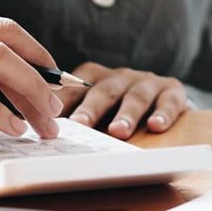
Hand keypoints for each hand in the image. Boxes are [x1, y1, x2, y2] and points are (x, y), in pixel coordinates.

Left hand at [56, 62, 188, 138]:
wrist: (165, 101)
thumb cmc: (119, 110)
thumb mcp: (94, 111)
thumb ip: (71, 117)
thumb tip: (38, 134)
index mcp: (94, 78)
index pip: (74, 88)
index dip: (61, 103)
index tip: (47, 118)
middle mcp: (119, 77)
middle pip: (103, 91)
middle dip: (91, 109)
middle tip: (79, 124)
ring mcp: (146, 83)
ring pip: (135, 97)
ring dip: (126, 114)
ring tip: (118, 132)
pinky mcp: (173, 91)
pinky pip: (168, 101)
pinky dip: (163, 113)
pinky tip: (156, 126)